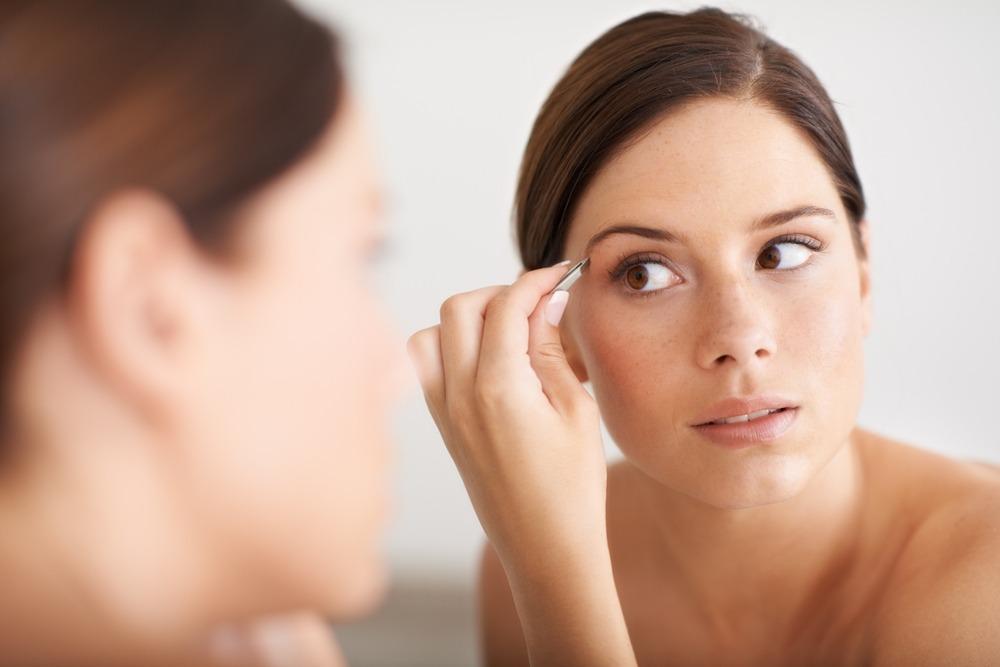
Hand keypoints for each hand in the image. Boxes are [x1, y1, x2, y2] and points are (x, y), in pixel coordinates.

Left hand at [408, 263, 635, 665]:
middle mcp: (459, 394)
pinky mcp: (442, 428)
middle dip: (498, 293)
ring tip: (508, 334)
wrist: (544, 549)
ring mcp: (444, 412)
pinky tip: (489, 363)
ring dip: (466, 320)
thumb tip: (545, 304)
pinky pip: (428, 368)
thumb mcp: (576, 411)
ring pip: (432, 334)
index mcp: (498, 388)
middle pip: (459, 307)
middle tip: (536, 305)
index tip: (559, 274)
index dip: (535, 281)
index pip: (506, 306)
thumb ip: (551, 351)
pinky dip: (451, 349)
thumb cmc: (571, 489)